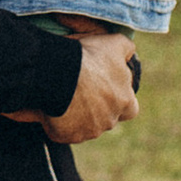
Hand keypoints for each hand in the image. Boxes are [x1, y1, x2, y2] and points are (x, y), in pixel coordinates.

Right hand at [43, 28, 138, 145]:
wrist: (58, 73)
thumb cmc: (88, 58)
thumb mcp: (114, 44)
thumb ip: (127, 48)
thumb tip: (129, 53)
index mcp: (126, 103)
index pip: (129, 108)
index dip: (117, 98)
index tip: (105, 88)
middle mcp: (110, 121)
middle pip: (106, 118)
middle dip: (96, 107)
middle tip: (80, 89)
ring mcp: (88, 132)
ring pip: (84, 126)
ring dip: (77, 115)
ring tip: (62, 96)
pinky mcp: (67, 136)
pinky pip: (63, 132)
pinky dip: (58, 123)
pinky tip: (51, 106)